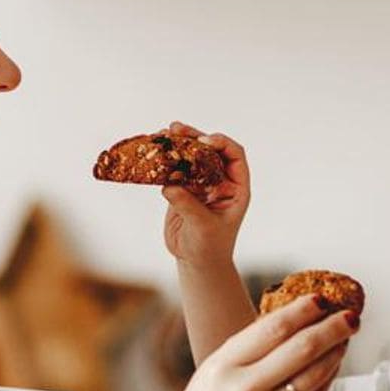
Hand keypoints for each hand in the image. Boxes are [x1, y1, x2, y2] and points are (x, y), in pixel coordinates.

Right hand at [153, 295, 359, 390]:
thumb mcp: (206, 383)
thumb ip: (239, 357)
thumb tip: (280, 326)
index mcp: (221, 368)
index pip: (271, 327)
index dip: (301, 310)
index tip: (318, 299)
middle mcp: (245, 388)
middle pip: (301, 345)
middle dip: (331, 325)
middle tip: (349, 313)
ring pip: (314, 372)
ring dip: (336, 349)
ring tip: (346, 336)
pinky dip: (328, 377)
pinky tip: (334, 365)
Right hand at [161, 120, 249, 267]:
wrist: (196, 262)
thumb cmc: (209, 247)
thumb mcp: (203, 227)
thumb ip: (189, 205)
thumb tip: (170, 186)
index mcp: (236, 187)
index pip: (234, 156)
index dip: (221, 144)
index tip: (203, 142)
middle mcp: (220, 181)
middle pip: (209, 150)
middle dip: (194, 137)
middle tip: (176, 128)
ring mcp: (200, 184)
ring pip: (190, 157)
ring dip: (177, 145)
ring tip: (162, 134)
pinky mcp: (182, 190)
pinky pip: (173, 171)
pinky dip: (164, 161)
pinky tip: (153, 152)